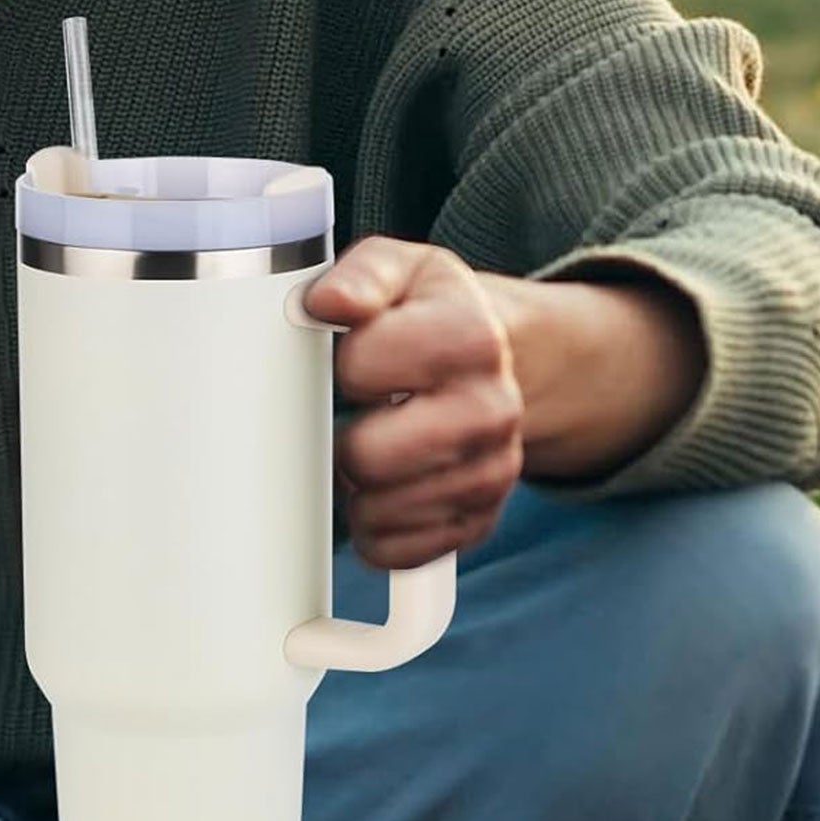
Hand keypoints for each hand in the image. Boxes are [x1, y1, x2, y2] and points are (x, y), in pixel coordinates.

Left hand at [302, 237, 525, 568]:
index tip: (352, 357)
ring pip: (378, 513)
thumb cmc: (429, 312)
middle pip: (367, 459)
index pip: (360, 370)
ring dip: (352, 488)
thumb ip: (361, 275)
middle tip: (347, 415)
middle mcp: (493, 411)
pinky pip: (398, 552)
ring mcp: (492, 473)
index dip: (340, 365)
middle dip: (339, 437)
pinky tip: (378, 488)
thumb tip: (324, 304)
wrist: (496, 356)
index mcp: (472, 338)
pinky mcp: (478, 521)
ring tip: (363, 447)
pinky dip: (374, 529)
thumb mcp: (400, 268)